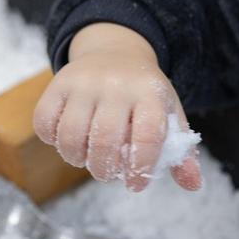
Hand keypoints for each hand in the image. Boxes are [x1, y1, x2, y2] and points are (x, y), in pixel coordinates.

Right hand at [32, 23, 202, 191]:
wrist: (117, 53)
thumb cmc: (144, 95)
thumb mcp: (169, 115)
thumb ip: (181, 152)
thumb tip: (193, 185)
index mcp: (150, 92)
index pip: (147, 136)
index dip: (140, 167)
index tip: (136, 184)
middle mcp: (117, 84)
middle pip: (105, 141)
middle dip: (104, 170)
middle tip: (108, 173)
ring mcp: (84, 82)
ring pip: (71, 135)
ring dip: (77, 159)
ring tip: (88, 159)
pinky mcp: (58, 82)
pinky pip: (45, 122)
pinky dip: (52, 141)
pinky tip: (67, 141)